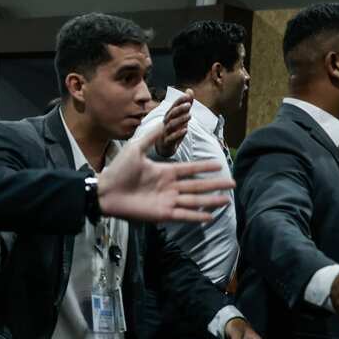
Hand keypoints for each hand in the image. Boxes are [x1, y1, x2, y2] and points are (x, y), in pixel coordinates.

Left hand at [98, 123, 233, 222]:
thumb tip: (164, 121)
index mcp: (165, 172)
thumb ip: (152, 137)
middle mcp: (169, 187)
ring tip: (226, 201)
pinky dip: (196, 216)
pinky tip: (209, 216)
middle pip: (197, 186)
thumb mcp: (136, 149)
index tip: (220, 164)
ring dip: (210, 201)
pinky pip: (183, 215)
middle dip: (215, 185)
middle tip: (232, 184)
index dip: (204, 167)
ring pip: (194, 201)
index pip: (190, 169)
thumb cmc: (119, 170)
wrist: (105, 191)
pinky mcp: (162, 214)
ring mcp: (167, 201)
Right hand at [154, 89, 193, 157]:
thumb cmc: (173, 129)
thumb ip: (186, 104)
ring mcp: (166, 132)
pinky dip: (178, 134)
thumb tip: (189, 90)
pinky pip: (171, 138)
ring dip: (180, 120)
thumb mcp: (181, 116)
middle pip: (171, 114)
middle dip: (179, 109)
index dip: (180, 100)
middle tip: (188, 105)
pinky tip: (185, 130)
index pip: (174, 106)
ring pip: (171, 125)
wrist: (163, 146)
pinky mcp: (167, 142)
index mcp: (169, 115)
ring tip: (189, 116)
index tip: (187, 95)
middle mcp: (166, 122)